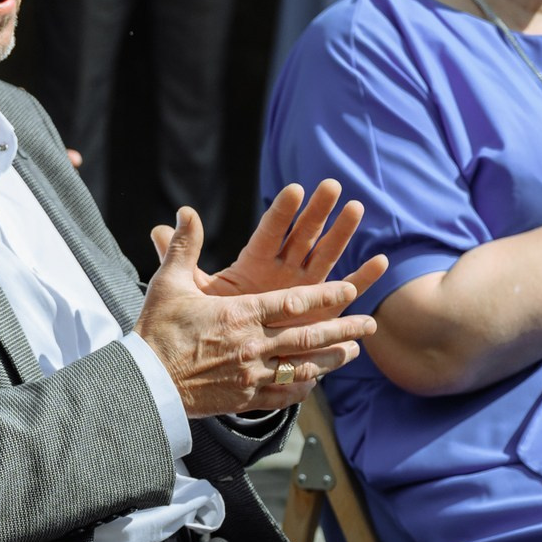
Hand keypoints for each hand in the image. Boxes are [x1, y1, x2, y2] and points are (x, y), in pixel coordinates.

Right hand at [133, 208, 377, 416]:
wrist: (144, 384)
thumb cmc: (156, 331)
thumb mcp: (168, 284)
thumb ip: (182, 247)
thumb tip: (185, 212)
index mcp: (240, 315)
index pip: (293, 303)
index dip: (326, 296)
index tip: (349, 289)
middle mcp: (253, 345)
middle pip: (309, 336)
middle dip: (343, 329)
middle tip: (369, 324)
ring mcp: (252, 376)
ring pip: (303, 367)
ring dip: (332, 359)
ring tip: (353, 352)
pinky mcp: (244, 399)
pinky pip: (283, 394)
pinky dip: (302, 388)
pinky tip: (316, 384)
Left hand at [152, 179, 388, 303]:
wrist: (227, 356)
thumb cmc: (208, 319)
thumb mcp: (190, 287)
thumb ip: (179, 257)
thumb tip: (160, 226)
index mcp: (254, 263)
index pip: (269, 232)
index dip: (281, 213)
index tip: (294, 189)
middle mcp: (281, 272)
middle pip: (302, 237)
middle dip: (317, 212)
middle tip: (332, 186)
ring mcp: (303, 290)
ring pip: (325, 257)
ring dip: (341, 235)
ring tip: (356, 209)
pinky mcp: (319, 311)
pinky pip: (344, 293)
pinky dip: (362, 279)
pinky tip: (380, 262)